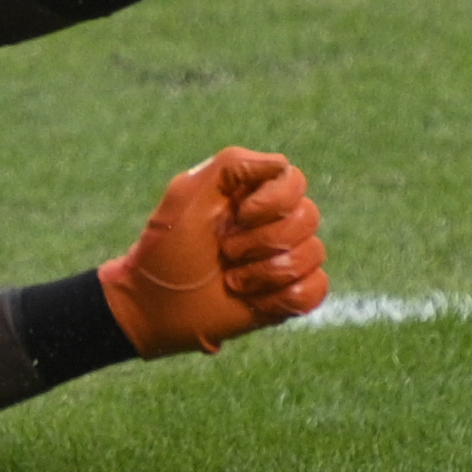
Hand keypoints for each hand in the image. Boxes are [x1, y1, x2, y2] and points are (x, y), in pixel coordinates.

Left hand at [98, 145, 329, 354]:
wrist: (155, 307)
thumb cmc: (167, 249)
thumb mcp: (189, 196)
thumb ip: (231, 167)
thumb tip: (281, 165)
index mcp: (250, 195)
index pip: (293, 181)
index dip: (275, 200)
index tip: (240, 215)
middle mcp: (273, 224)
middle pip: (308, 216)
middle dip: (264, 239)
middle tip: (226, 252)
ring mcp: (284, 259)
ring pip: (314, 253)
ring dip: (269, 272)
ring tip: (234, 281)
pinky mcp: (289, 295)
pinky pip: (316, 289)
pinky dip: (285, 297)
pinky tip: (254, 301)